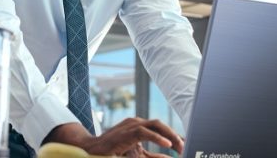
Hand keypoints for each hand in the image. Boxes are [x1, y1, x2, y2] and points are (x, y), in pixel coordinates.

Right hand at [44, 118, 182, 156]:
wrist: (92, 151)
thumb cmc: (113, 152)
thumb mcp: (136, 155)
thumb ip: (151, 157)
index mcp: (139, 127)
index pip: (160, 128)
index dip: (174, 136)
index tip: (184, 146)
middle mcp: (136, 123)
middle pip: (160, 124)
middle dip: (174, 134)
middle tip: (185, 146)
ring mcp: (130, 125)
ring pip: (155, 124)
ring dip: (169, 135)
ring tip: (179, 146)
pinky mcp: (126, 132)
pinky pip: (144, 131)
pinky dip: (157, 137)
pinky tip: (167, 144)